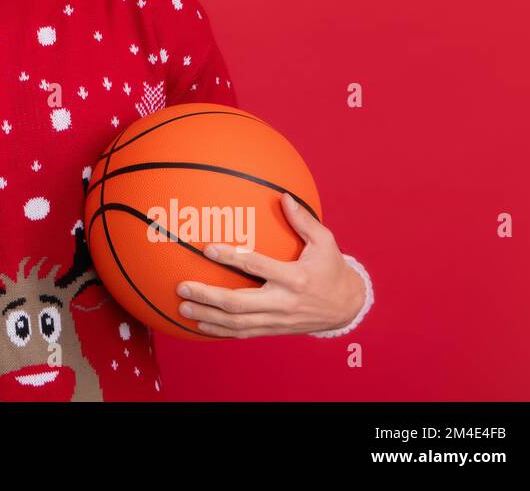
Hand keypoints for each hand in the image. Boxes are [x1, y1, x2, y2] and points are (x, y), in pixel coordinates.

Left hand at [174, 191, 366, 337]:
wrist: (347, 308)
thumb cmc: (332, 269)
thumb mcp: (325, 242)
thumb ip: (303, 221)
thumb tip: (284, 196)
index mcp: (295, 278)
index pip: (258, 266)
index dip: (232, 258)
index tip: (208, 249)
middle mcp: (283, 302)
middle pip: (239, 303)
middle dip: (208, 297)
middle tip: (182, 287)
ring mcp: (277, 320)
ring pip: (237, 323)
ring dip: (208, 316)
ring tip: (182, 309)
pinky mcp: (274, 330)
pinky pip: (244, 333)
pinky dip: (221, 331)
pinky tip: (200, 325)